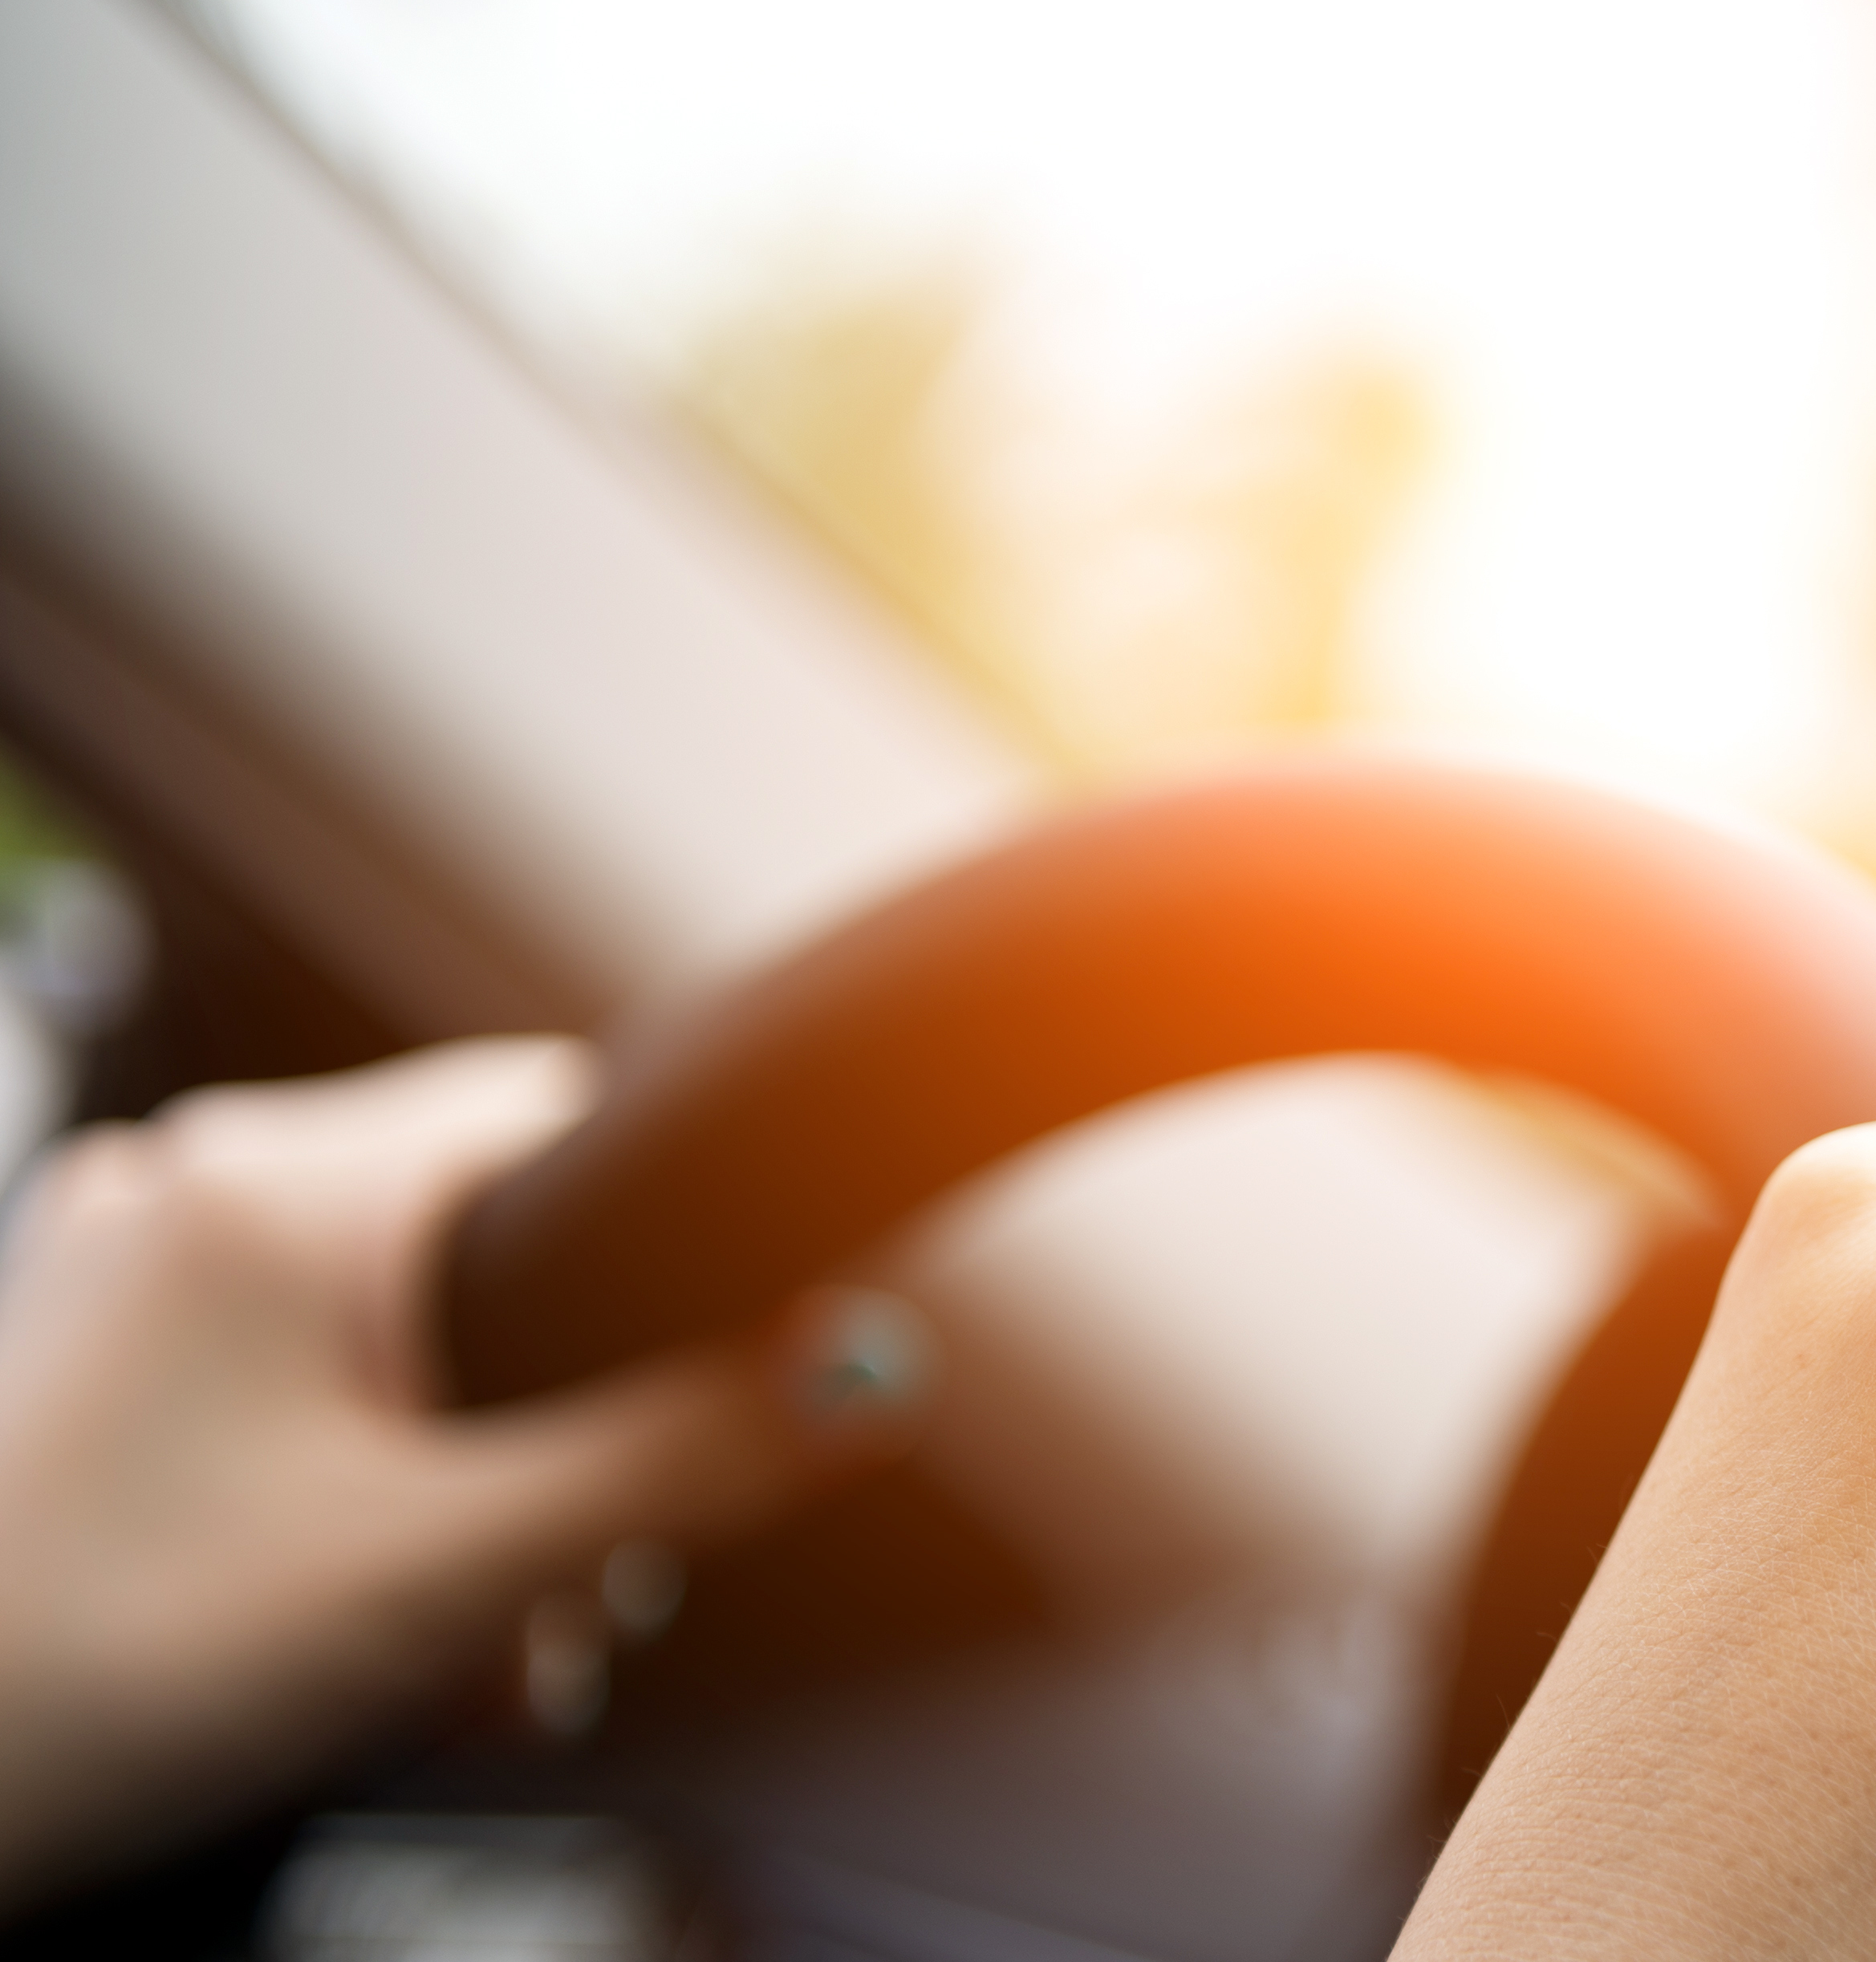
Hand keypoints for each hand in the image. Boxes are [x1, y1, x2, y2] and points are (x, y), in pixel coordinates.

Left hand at [0, 1039, 910, 1905]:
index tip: (710, 1397)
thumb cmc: (82, 1680)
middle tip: (557, 1598)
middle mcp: (195, 1185)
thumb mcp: (442, 1574)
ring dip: (476, 1488)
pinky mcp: (100, 1360)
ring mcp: (132, 1270)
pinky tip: (366, 1618)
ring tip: (449, 1644)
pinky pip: (308, 1381)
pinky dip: (371, 1489)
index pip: (572, 1120)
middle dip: (569, 1436)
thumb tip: (868, 1372)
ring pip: (409, 1335)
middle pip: (499, 1254)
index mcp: (278, 1184)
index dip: (673, 1260)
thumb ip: (681, 1464)